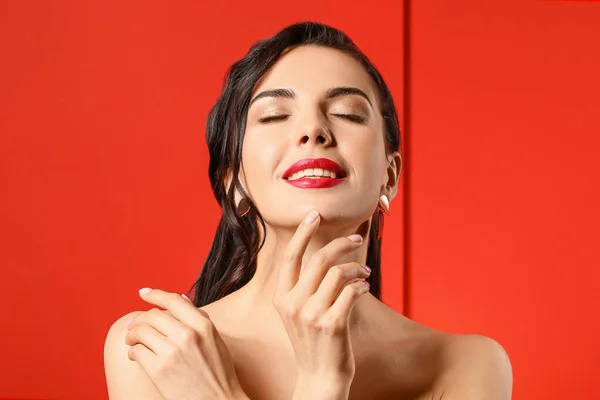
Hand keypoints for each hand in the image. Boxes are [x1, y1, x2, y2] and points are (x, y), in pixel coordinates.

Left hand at [125, 289, 247, 399]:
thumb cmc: (218, 372)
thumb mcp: (214, 339)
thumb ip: (198, 319)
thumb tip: (181, 299)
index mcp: (203, 325)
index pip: (173, 300)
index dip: (155, 294)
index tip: (143, 293)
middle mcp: (187, 335)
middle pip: (152, 315)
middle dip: (138, 319)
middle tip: (132, 325)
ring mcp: (172, 352)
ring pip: (140, 331)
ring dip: (132, 335)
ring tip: (132, 340)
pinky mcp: (159, 370)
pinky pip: (136, 352)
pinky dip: (132, 352)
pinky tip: (135, 355)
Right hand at [273, 210, 370, 395]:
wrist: (318, 378)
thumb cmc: (312, 342)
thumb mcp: (297, 313)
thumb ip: (303, 286)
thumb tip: (322, 253)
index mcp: (281, 298)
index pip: (290, 256)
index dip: (303, 232)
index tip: (314, 214)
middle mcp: (293, 303)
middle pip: (318, 258)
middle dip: (341, 243)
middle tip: (357, 238)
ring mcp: (312, 314)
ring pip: (338, 273)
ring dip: (356, 268)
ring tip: (364, 272)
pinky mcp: (333, 324)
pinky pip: (352, 291)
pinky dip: (361, 286)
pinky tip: (364, 288)